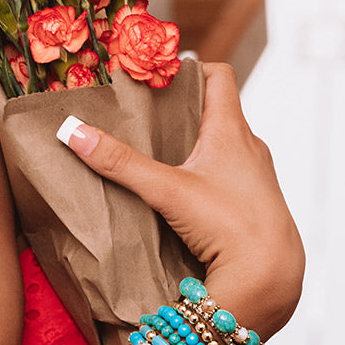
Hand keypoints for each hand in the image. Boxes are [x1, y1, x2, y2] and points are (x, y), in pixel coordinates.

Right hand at [57, 63, 304, 339]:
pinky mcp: (254, 204)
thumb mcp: (168, 191)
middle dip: (183, 111)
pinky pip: (228, 176)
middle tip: (148, 117)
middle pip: (216, 111)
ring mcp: (255, 176)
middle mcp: (250, 147)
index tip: (160, 78)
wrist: (271, 276)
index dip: (190, 69)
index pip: (219, 75)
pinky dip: (206, 175)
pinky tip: (184, 195)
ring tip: (161, 156)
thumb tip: (74, 133)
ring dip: (195, 146)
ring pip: (223, 146)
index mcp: (233, 130)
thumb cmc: (229, 224)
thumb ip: (121, 164)